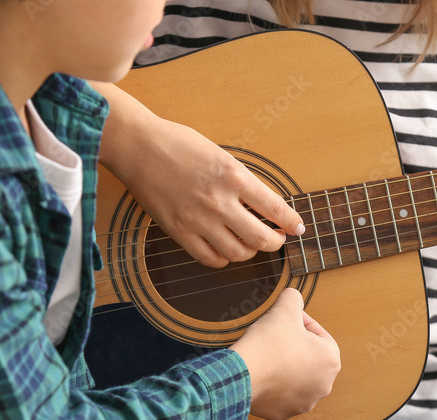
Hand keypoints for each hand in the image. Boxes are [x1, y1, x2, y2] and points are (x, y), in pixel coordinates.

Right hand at [93, 83, 305, 267]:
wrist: (138, 147)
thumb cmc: (178, 144)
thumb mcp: (221, 155)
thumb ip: (242, 181)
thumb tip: (263, 205)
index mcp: (234, 176)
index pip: (275, 208)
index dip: (291, 222)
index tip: (298, 228)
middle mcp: (219, 202)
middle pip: (261, 239)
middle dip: (276, 242)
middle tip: (277, 238)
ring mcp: (199, 220)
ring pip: (238, 253)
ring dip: (250, 251)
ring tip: (249, 242)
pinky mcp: (179, 232)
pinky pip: (210, 258)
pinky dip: (224, 258)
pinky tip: (225, 248)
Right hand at [230, 288, 340, 419]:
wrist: (242, 375)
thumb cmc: (268, 344)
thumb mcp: (284, 308)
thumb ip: (294, 297)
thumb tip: (293, 297)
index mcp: (331, 360)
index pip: (318, 334)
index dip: (300, 322)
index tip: (284, 321)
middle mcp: (323, 385)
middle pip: (308, 357)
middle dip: (293, 345)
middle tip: (274, 336)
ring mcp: (304, 402)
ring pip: (295, 377)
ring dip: (284, 365)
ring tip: (266, 354)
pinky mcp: (283, 413)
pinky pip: (280, 393)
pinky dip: (272, 383)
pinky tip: (260, 372)